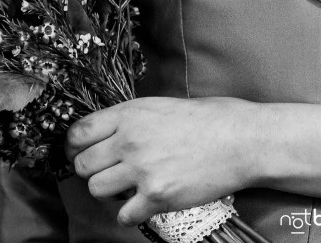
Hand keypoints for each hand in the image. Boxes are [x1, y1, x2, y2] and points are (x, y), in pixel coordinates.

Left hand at [66, 97, 258, 226]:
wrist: (246, 141)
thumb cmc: (214, 119)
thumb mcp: (166, 105)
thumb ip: (134, 119)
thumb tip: (110, 134)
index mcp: (132, 114)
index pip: (78, 133)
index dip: (75, 146)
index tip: (81, 153)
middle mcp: (131, 141)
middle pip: (83, 165)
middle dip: (94, 170)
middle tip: (112, 171)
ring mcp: (142, 171)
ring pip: (97, 190)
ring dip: (111, 191)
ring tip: (131, 186)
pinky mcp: (157, 197)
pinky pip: (123, 215)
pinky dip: (132, 213)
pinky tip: (146, 202)